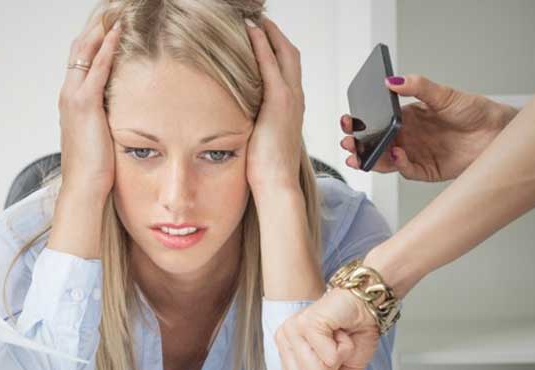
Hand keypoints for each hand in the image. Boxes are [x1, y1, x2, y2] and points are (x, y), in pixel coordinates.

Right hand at [57, 15, 121, 198]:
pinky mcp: (84, 104)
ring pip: (85, 51)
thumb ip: (105, 116)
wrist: (84, 186)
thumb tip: (120, 110)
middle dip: (96, 24)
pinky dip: (107, 48)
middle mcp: (68, 93)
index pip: (80, 58)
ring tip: (115, 11)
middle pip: (79, 47)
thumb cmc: (93, 167)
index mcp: (72, 100)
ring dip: (101, 28)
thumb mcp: (99, 134)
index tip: (108, 21)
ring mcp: (73, 97)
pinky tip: (117, 33)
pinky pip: (97, 68)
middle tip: (111, 7)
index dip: (93, 37)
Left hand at [244, 18, 304, 196]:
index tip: (263, 36)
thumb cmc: (266, 169)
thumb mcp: (260, 139)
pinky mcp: (280, 102)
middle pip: (290, 55)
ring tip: (255, 20)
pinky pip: (271, 65)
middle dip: (276, 35)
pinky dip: (262, 45)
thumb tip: (239, 119)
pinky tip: (251, 32)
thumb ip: (255, 123)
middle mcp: (295, 99)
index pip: (288, 69)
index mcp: (292, 108)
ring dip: (270, 34)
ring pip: (284, 54)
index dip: (277, 49)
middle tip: (260, 20)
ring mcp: (290, 99)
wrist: (276, 183)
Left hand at [275, 287, 379, 369]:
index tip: (329, 364)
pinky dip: (344, 348)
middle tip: (335, 350)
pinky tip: (340, 331)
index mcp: (286, 355)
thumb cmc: (354, 337)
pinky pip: (329, 357)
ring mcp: (292, 331)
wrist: (367, 308)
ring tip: (337, 339)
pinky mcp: (306, 324)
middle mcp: (283, 342)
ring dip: (338, 359)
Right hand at [341, 75, 517, 181]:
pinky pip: (408, 171)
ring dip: (372, 160)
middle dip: (359, 146)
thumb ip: (417, 86)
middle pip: (376, 145)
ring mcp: (416, 155)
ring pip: (386, 161)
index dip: (360, 124)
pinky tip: (397, 156)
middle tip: (349, 144)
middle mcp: (408, 138)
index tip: (348, 121)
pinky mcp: (428, 171)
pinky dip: (399, 165)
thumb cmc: (474, 110)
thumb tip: (392, 80)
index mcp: (406, 119)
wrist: (498, 131)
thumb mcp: (444, 94)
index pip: (376, 123)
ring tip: (361, 157)